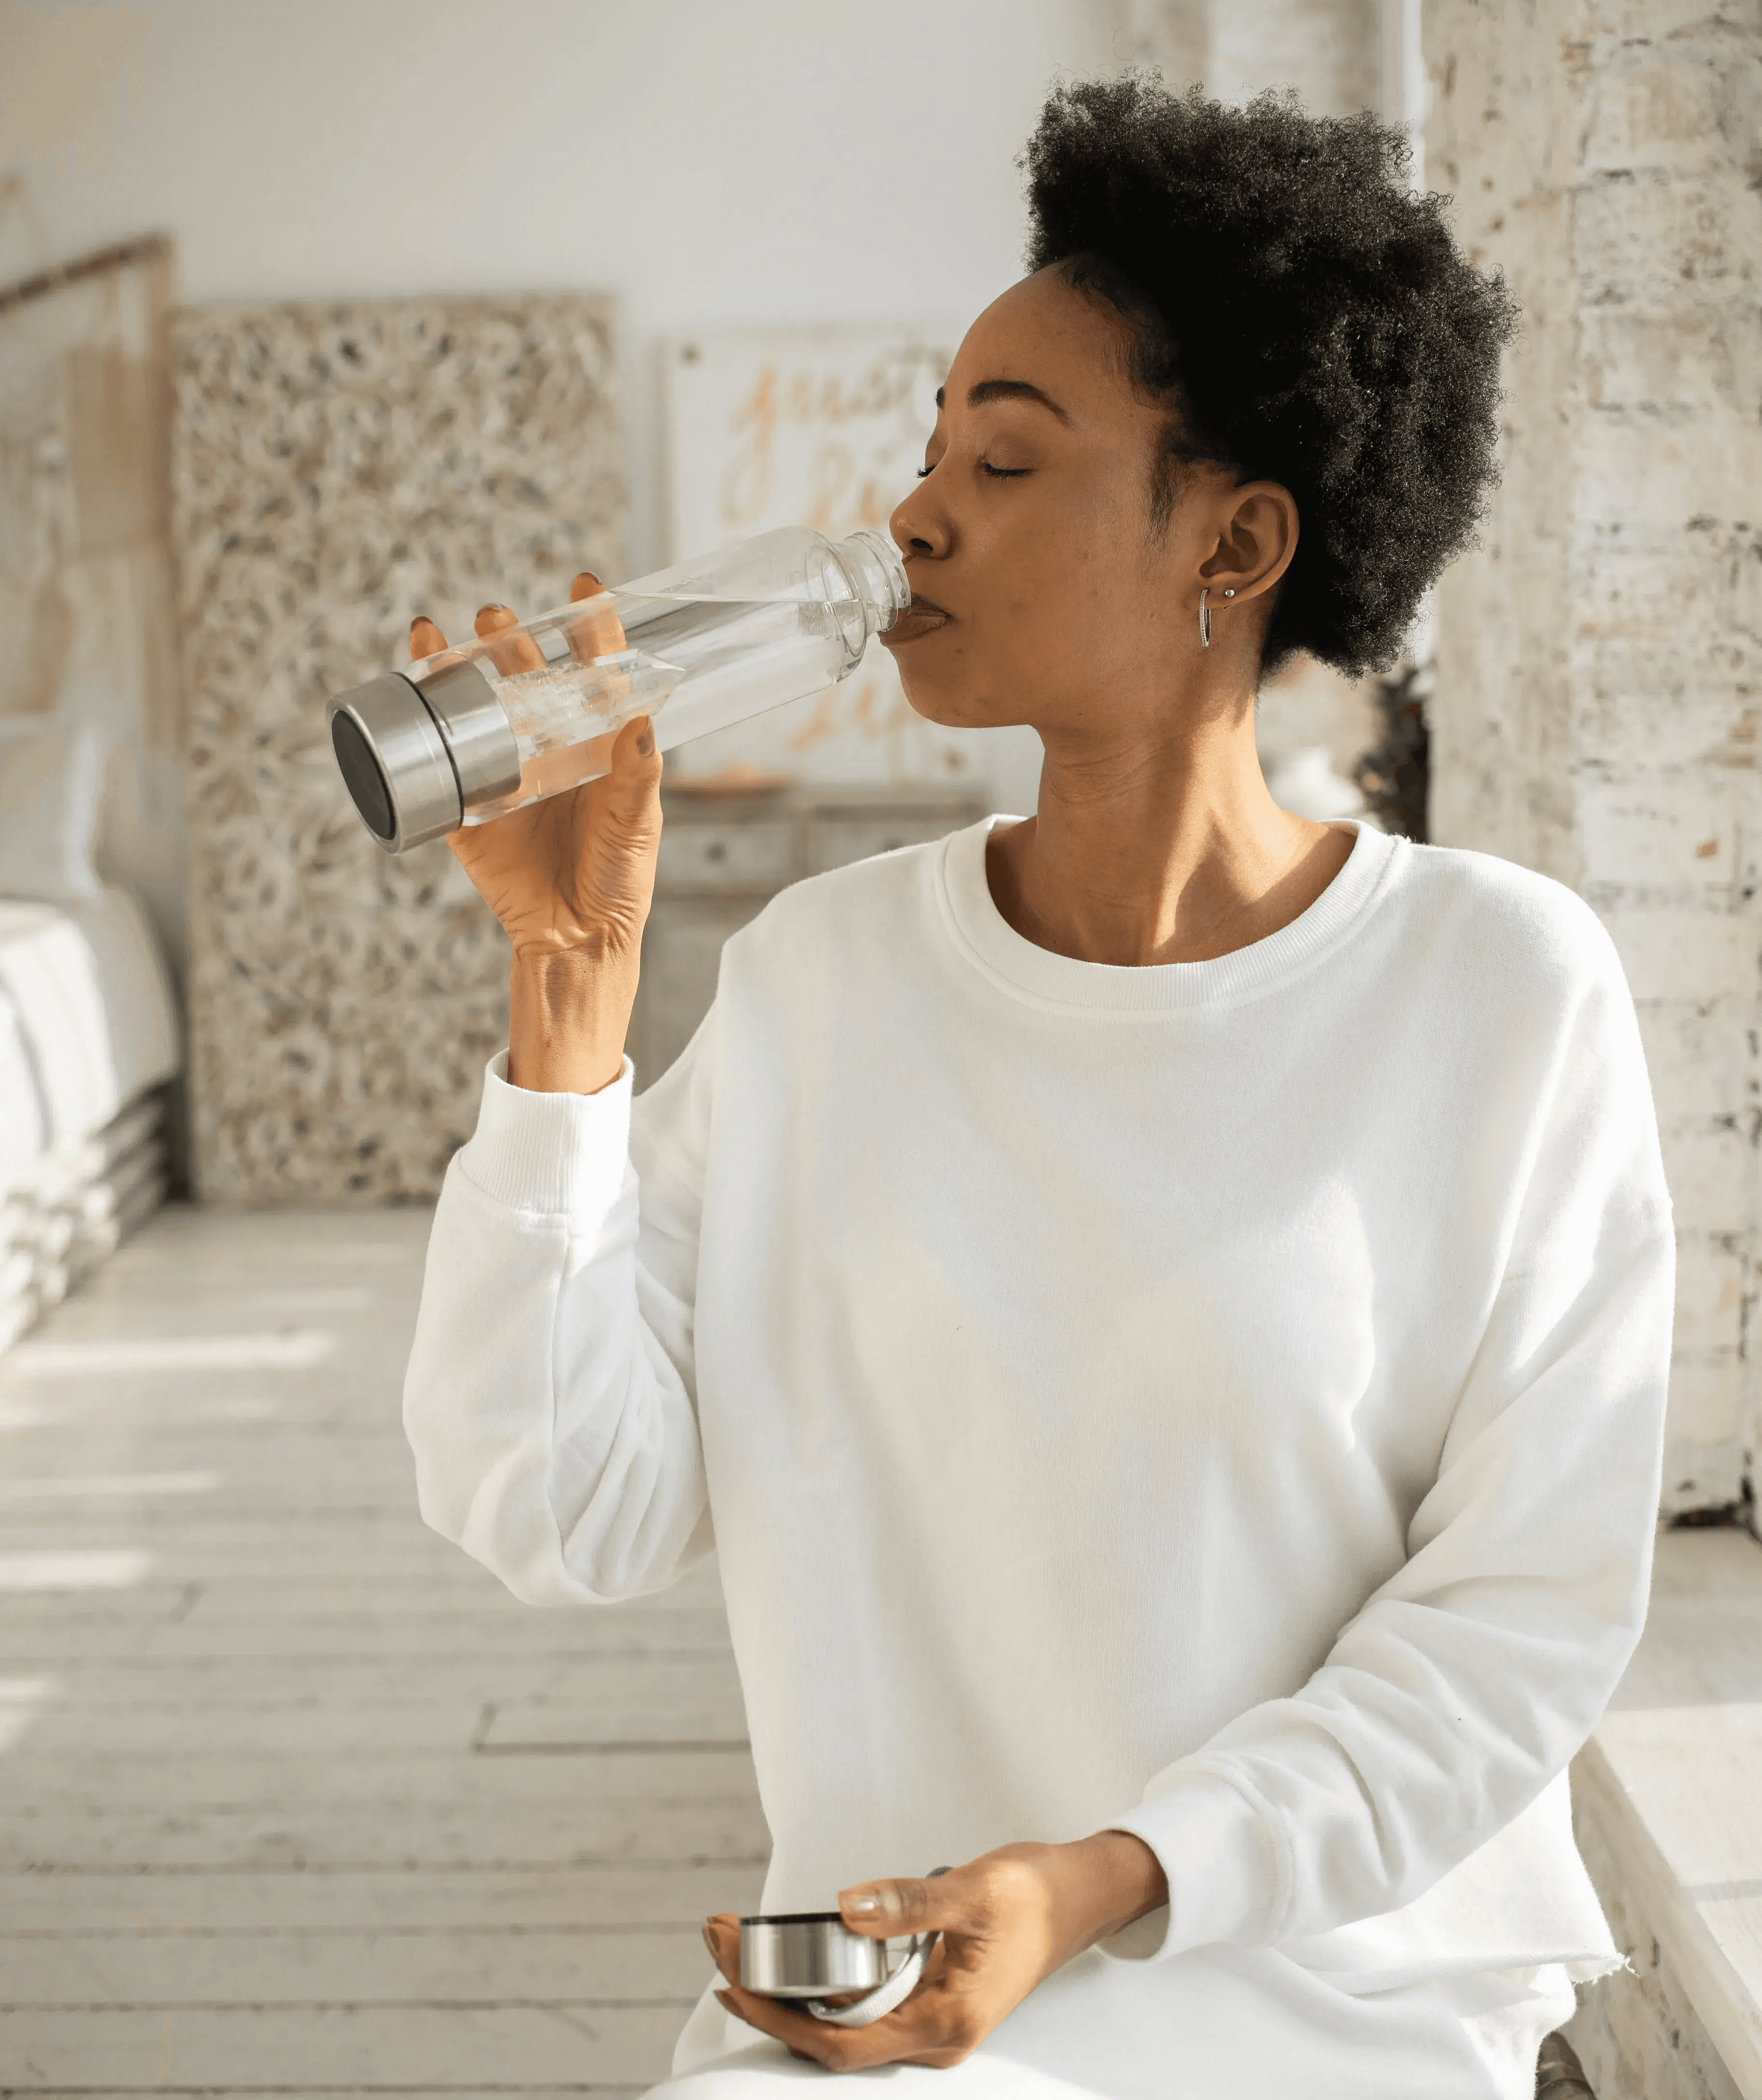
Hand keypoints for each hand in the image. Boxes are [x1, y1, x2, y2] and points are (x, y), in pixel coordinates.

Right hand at [410, 574, 662, 1095]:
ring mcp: (504, 772)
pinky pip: (439, 757)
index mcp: (597, 745)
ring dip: (463, 665)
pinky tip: (412, 683)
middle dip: (512, 640)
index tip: (585, 586)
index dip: (592, 627)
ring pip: (478, 705)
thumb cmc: (617, 879)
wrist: (574, 937)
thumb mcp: (636, 824)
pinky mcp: (467, 805)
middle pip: (527, 676)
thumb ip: (638, 775)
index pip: (595, 673)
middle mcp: (549, 749)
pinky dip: (421, 720)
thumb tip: (640, 724)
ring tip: (453, 636)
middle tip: (500, 620)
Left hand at [701, 1831, 1166, 2070]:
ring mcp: (928, 2021)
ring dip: (783, 1988)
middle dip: (764, 1997)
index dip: (778, 2016)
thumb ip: (912, 1903)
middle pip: (828, 2038)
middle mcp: (933, 2036)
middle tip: (715, 1940)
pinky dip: (816, 1982)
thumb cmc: (1037, 1894)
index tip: (730, 1976)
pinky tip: (787, 1954)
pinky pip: (858, 2004)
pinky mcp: (926, 2000)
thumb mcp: (974, 1890)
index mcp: (945, 2023)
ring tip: (734, 1941)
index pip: (839, 2040)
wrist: (1081, 1894)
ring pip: (839, 2024)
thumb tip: (848, 1907)